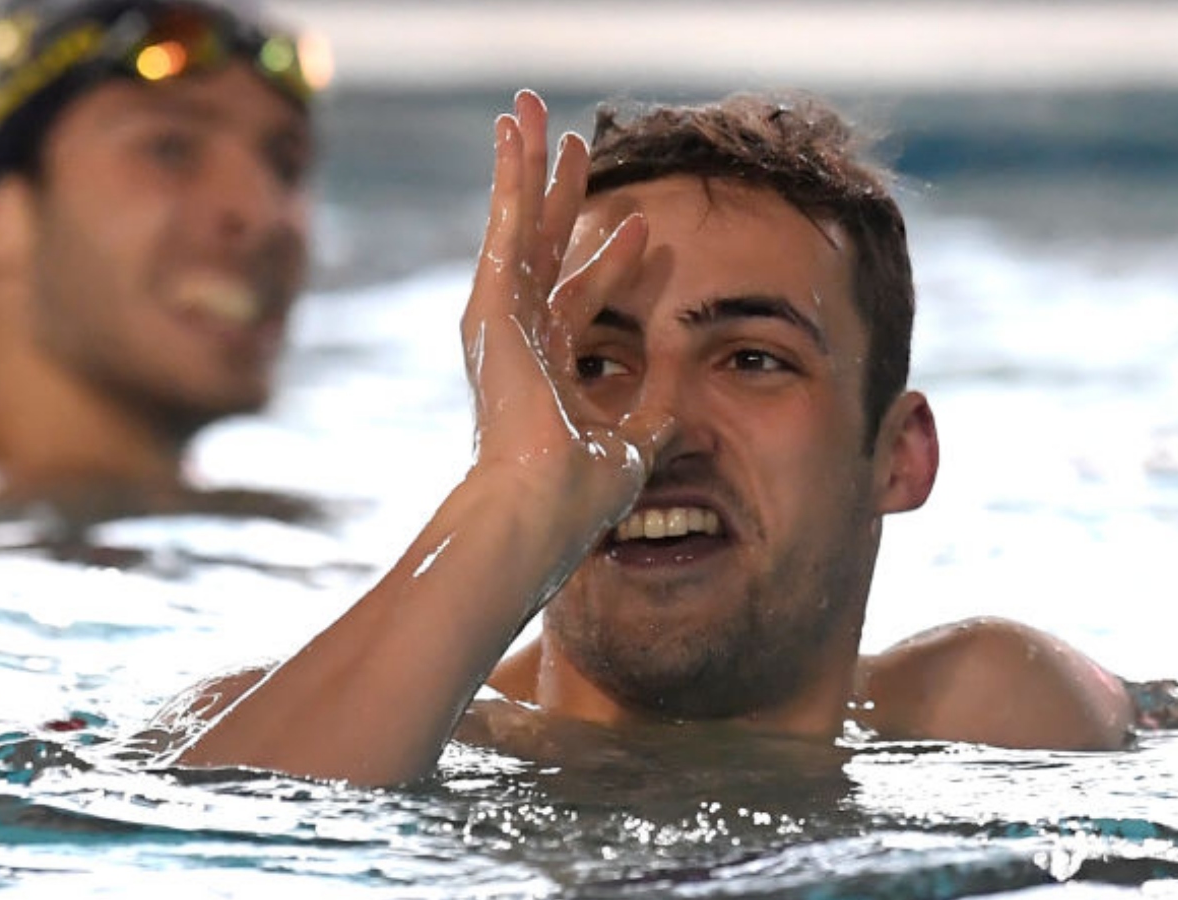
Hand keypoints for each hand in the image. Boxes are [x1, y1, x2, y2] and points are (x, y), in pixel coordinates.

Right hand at [459, 91, 665, 550]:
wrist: (539, 509)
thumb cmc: (579, 498)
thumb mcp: (635, 446)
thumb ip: (654, 415)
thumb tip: (685, 404)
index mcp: (547, 374)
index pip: (581, 302)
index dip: (613, 263)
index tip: (645, 229)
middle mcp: (518, 342)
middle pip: (544, 250)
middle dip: (560, 196)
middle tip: (574, 145)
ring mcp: (501, 323)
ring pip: (519, 226)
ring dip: (525, 167)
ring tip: (529, 112)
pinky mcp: (491, 309)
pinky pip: (507, 228)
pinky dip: (510, 178)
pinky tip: (513, 133)